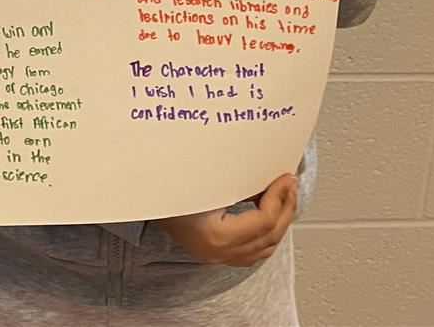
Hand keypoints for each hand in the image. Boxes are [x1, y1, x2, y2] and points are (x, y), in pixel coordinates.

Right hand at [155, 173, 297, 267]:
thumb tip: (267, 177)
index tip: (285, 178)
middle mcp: (218, 251)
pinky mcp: (214, 253)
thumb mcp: (207, 179)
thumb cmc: (166, 186)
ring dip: (279, 222)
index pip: (263, 220)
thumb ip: (241, 181)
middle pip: (269, 236)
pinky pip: (252, 253)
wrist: (143, 196)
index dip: (279, 197)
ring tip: (284, 197)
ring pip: (264, 248)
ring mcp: (216, 256)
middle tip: (290, 184)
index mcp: (216, 235)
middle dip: (285, 207)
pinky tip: (269, 216)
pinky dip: (266, 235)